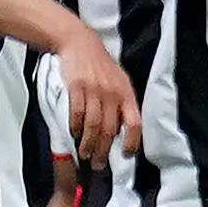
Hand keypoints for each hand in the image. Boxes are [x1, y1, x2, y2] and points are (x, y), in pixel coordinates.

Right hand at [55, 26, 140, 166]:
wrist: (79, 42)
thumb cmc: (99, 64)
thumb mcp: (117, 80)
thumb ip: (120, 102)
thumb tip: (120, 128)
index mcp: (126, 93)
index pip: (134, 122)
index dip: (132, 141)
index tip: (126, 154)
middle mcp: (112, 93)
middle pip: (110, 129)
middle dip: (103, 150)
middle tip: (97, 164)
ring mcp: (94, 90)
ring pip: (93, 125)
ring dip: (87, 143)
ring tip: (84, 154)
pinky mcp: (76, 86)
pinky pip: (76, 112)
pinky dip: (74, 126)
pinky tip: (73, 133)